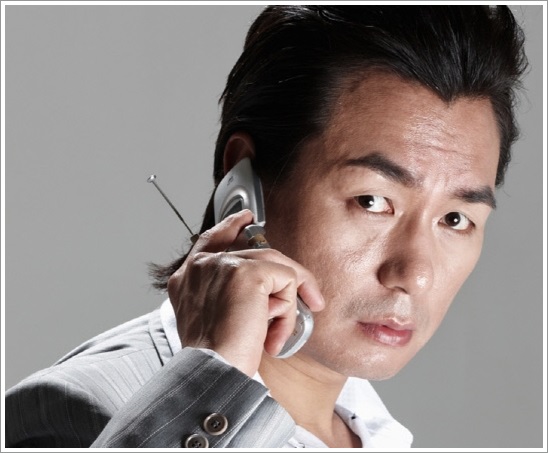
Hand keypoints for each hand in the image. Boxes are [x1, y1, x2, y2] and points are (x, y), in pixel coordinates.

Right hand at [167, 209, 324, 376]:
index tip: (246, 218)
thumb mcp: (213, 321)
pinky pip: (287, 280)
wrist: (211, 372)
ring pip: (275, 267)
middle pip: (257, 254)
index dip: (231, 226)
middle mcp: (202, 264)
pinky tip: (274, 334)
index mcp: (189, 275)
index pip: (213, 238)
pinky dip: (289, 310)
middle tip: (309, 296)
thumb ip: (226, 297)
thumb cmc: (213, 356)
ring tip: (276, 333)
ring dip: (285, 303)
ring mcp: (224, 265)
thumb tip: (265, 293)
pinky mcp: (247, 273)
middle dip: (285, 277)